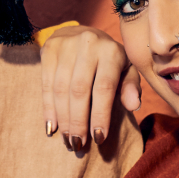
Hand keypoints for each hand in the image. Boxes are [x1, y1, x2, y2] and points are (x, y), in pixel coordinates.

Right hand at [40, 25, 140, 150]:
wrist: (82, 33)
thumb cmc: (109, 59)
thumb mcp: (126, 68)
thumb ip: (131, 86)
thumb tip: (132, 106)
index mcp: (111, 51)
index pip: (104, 87)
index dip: (100, 114)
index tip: (98, 139)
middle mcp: (87, 44)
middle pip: (79, 90)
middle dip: (78, 121)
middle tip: (78, 145)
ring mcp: (65, 45)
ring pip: (61, 88)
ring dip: (62, 118)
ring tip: (67, 140)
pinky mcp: (48, 49)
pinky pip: (46, 83)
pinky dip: (48, 108)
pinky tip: (51, 126)